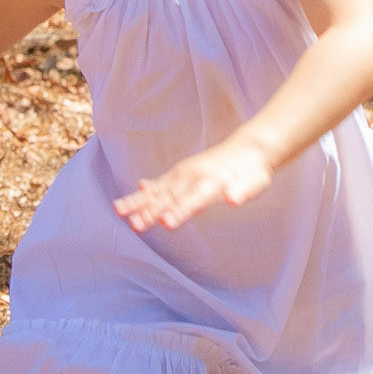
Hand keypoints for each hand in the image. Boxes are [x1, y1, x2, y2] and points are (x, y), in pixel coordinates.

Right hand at [113, 140, 272, 232]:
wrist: (250, 147)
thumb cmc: (253, 172)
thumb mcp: (254, 183)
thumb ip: (241, 192)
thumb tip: (233, 199)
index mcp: (212, 182)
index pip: (193, 200)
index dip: (180, 212)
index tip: (166, 224)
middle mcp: (194, 176)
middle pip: (170, 197)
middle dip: (152, 212)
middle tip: (135, 226)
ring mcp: (186, 173)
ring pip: (159, 189)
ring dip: (140, 201)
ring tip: (119, 210)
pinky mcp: (183, 172)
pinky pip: (161, 182)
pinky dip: (148, 188)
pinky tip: (138, 189)